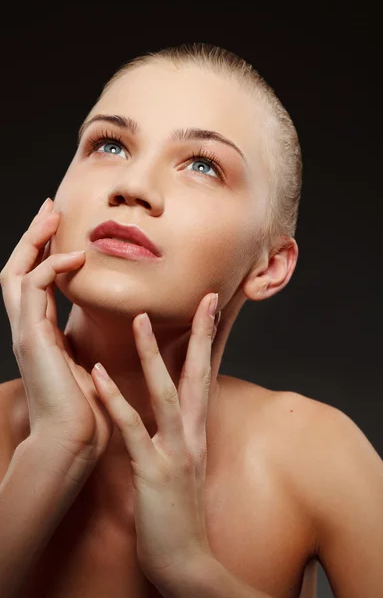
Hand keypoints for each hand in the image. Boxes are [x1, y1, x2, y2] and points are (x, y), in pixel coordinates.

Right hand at [0, 198, 113, 465]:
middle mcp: (28, 328)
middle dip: (32, 236)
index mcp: (40, 332)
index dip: (45, 252)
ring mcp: (25, 332)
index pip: (36, 281)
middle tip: (51, 208)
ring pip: (17, 272)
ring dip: (34, 241)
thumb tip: (101, 325)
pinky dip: (52, 267)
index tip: (63, 229)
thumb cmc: (85, 406)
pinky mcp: (31, 337)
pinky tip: (77, 256)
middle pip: (18, 269)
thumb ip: (83, 339)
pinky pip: (35, 289)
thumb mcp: (85, 361)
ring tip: (54, 215)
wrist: (73, 438)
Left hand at [90, 292, 219, 587]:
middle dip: (203, 334)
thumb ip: (181, 436)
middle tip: (207, 298)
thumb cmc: (179, 513)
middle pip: (198, 375)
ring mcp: (175, 452)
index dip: (210, 343)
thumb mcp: (185, 467)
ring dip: (153, 355)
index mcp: (198, 433)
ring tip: (141, 319)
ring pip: (166, 393)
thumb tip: (173, 413)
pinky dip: (116, 399)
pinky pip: (133, 429)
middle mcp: (192, 435)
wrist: (188, 562)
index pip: (205, 378)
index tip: (213, 311)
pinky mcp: (154, 471)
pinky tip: (98, 374)